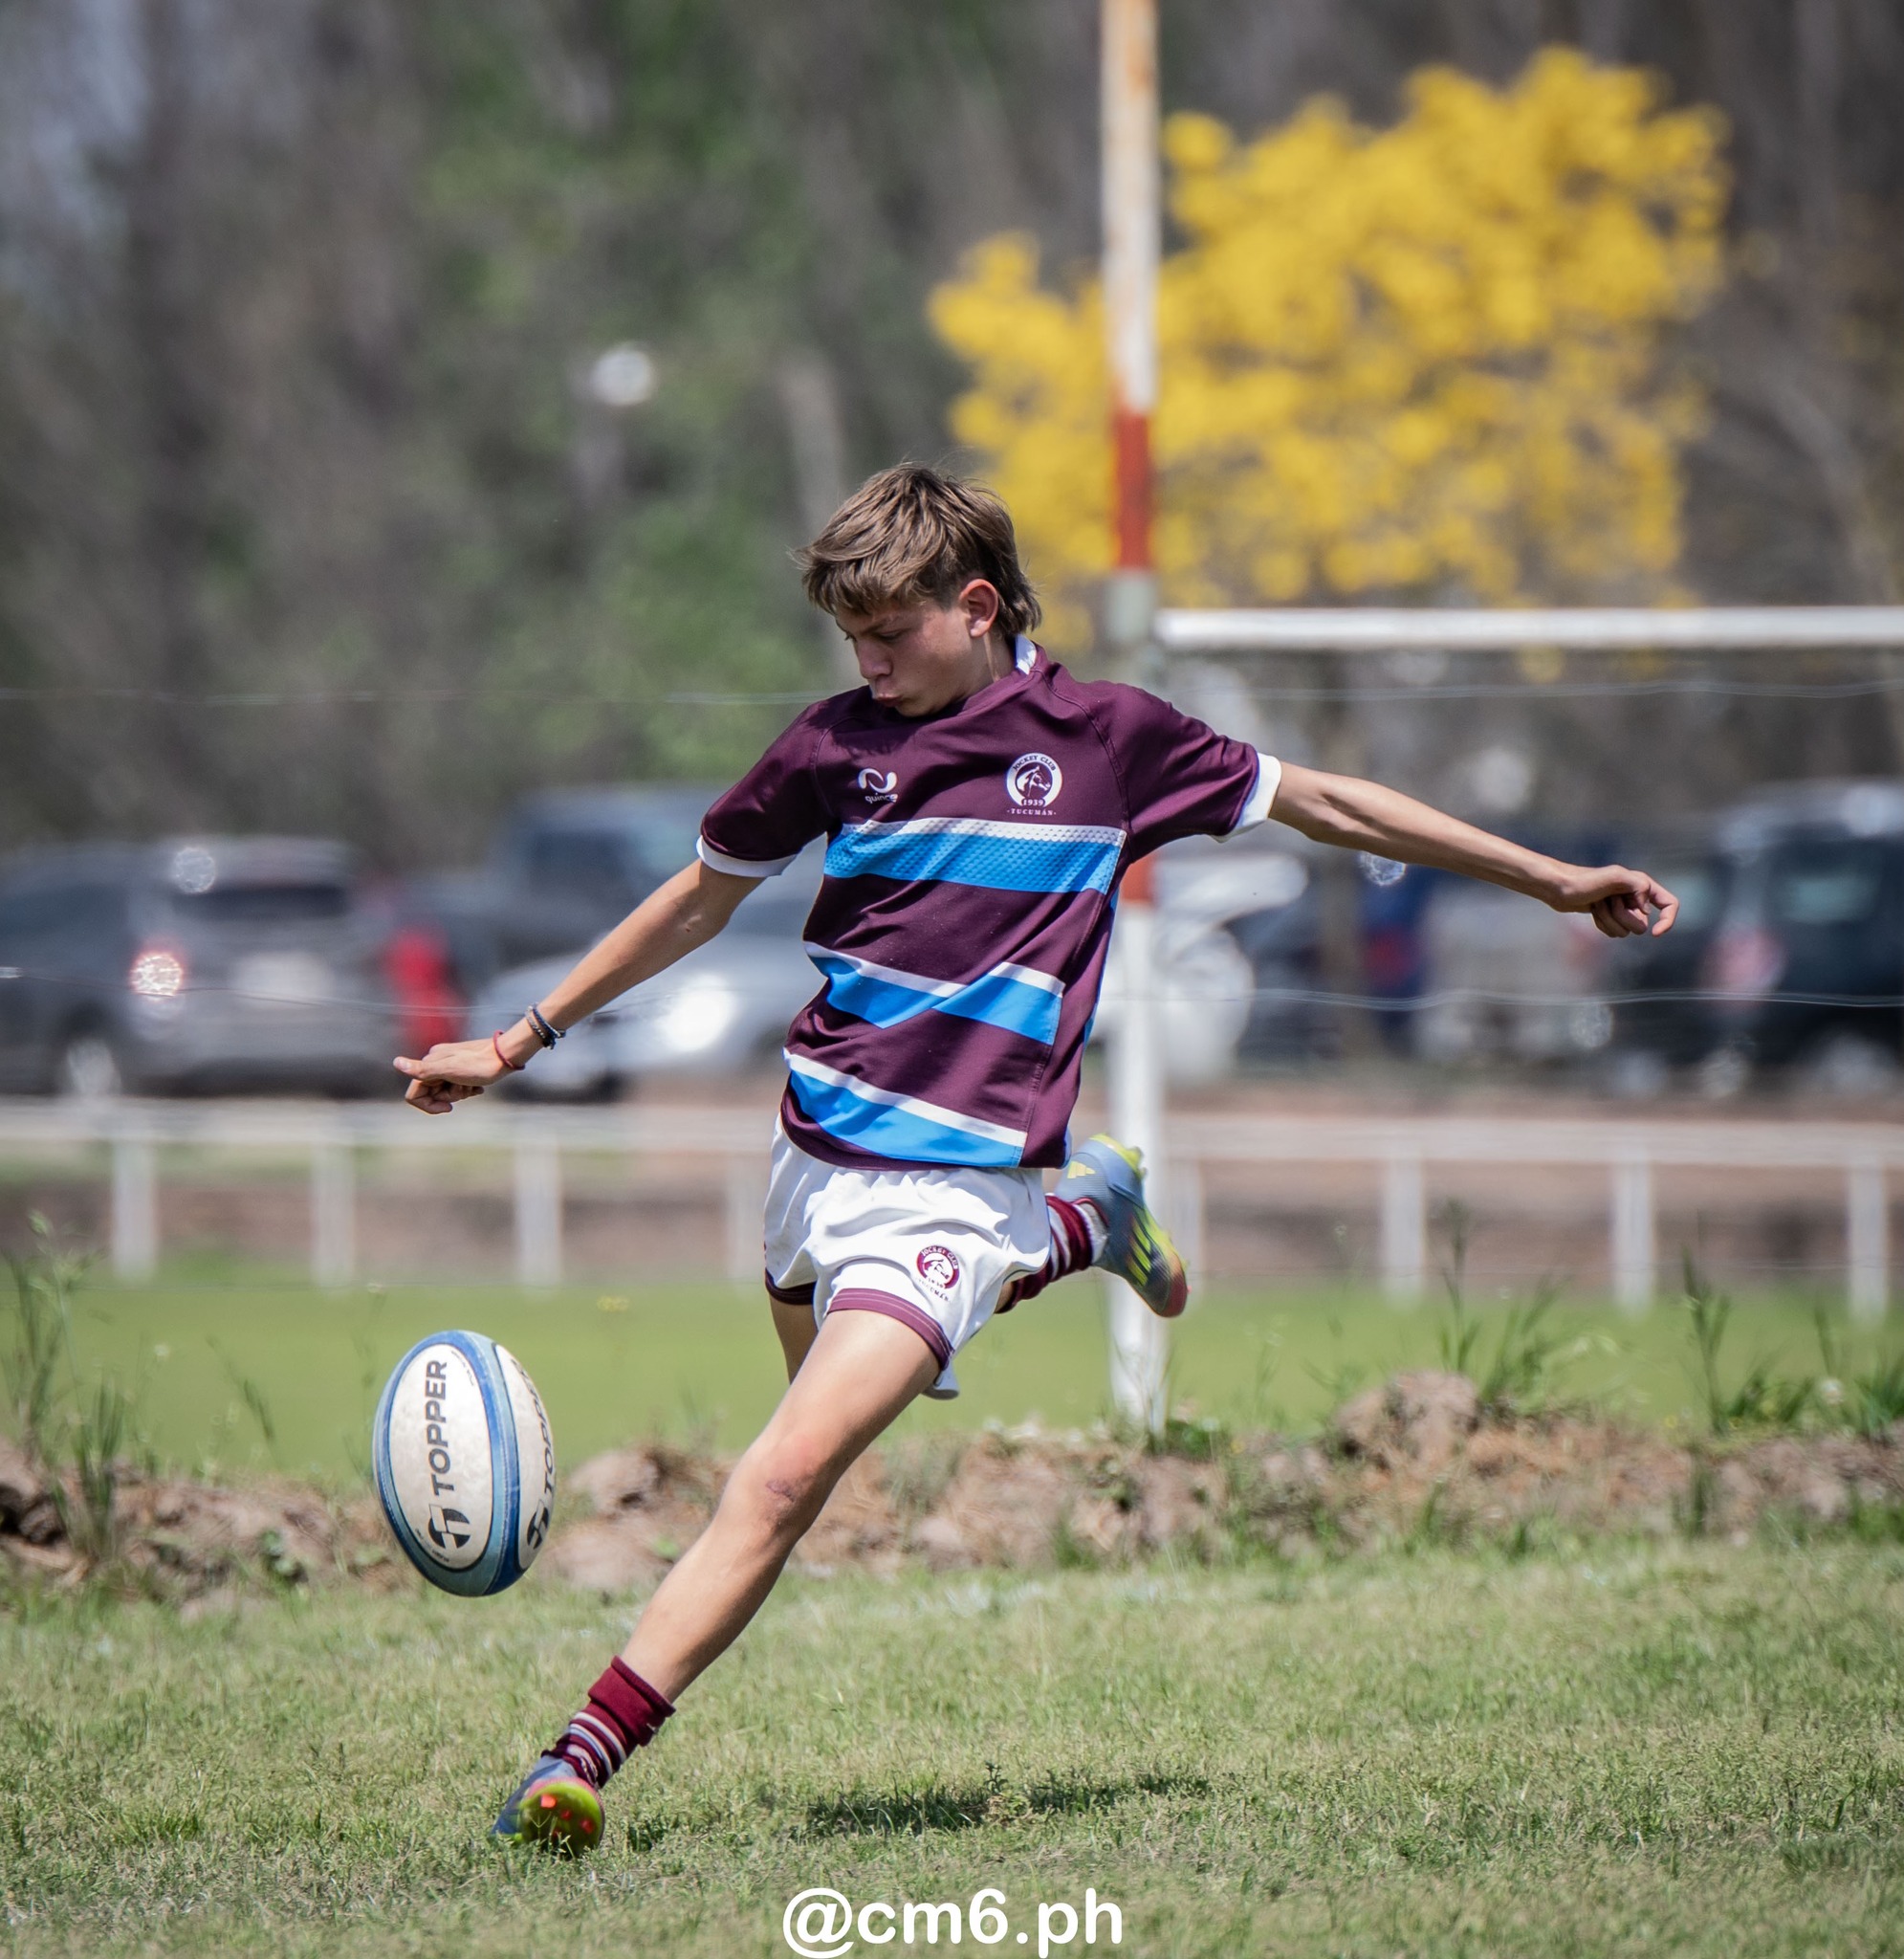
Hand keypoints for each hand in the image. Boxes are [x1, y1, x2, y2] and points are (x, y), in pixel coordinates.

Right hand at [394, 1036, 511, 1113]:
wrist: (506, 1055)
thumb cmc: (479, 1064)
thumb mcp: (449, 1070)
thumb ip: (422, 1069)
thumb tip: (396, 1062)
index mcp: (430, 1063)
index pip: (415, 1094)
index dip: (429, 1105)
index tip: (449, 1107)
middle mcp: (437, 1062)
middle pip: (432, 1093)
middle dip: (449, 1097)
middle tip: (465, 1088)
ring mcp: (450, 1065)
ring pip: (446, 1090)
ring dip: (460, 1093)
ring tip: (473, 1085)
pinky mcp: (463, 1068)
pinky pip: (458, 1086)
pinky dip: (467, 1090)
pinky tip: (479, 1087)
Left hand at [1548, 865, 1677, 938]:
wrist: (1558, 888)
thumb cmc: (1583, 880)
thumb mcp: (1614, 876)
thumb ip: (1637, 886)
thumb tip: (1646, 910)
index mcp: (1642, 884)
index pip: (1670, 904)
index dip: (1667, 920)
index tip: (1655, 934)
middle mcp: (1635, 897)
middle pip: (1643, 924)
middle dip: (1623, 917)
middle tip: (1607, 901)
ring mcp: (1622, 908)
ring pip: (1627, 931)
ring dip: (1610, 921)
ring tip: (1597, 905)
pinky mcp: (1609, 917)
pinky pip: (1614, 933)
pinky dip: (1603, 925)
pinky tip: (1592, 912)